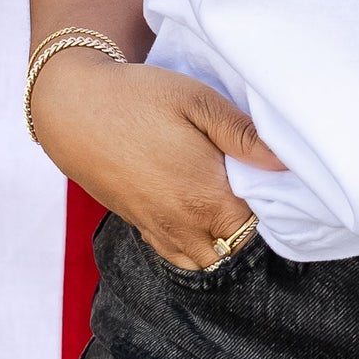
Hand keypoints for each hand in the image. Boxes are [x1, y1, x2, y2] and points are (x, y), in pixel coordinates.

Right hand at [30, 51, 284, 269]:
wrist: (73, 108)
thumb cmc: (140, 97)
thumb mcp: (198, 101)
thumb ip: (243, 134)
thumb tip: (285, 162)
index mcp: (204, 196)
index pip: (258, 226)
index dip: (273, 206)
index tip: (277, 180)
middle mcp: (182, 224)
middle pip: (235, 248)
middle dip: (252, 226)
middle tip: (257, 188)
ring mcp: (157, 229)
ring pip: (206, 260)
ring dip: (225, 240)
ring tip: (231, 201)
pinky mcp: (138, 225)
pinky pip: (177, 256)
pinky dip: (197, 246)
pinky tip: (202, 215)